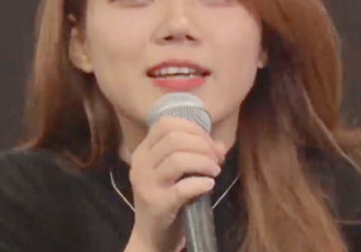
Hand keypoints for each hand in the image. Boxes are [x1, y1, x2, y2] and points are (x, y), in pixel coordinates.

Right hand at [124, 117, 225, 251]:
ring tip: (214, 171)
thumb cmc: (167, 198)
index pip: (165, 124)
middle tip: (216, 159)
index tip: (209, 143)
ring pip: (177, 159)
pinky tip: (209, 185)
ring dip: (203, 162)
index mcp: (143, 151)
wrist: (152, 235)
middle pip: (174, 139)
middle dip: (202, 145)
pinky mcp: (157, 204)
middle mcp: (140, 164)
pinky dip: (200, 183)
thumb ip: (196, 155)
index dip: (192, 128)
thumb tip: (220, 146)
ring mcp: (146, 184)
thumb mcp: (178, 174)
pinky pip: (182, 188)